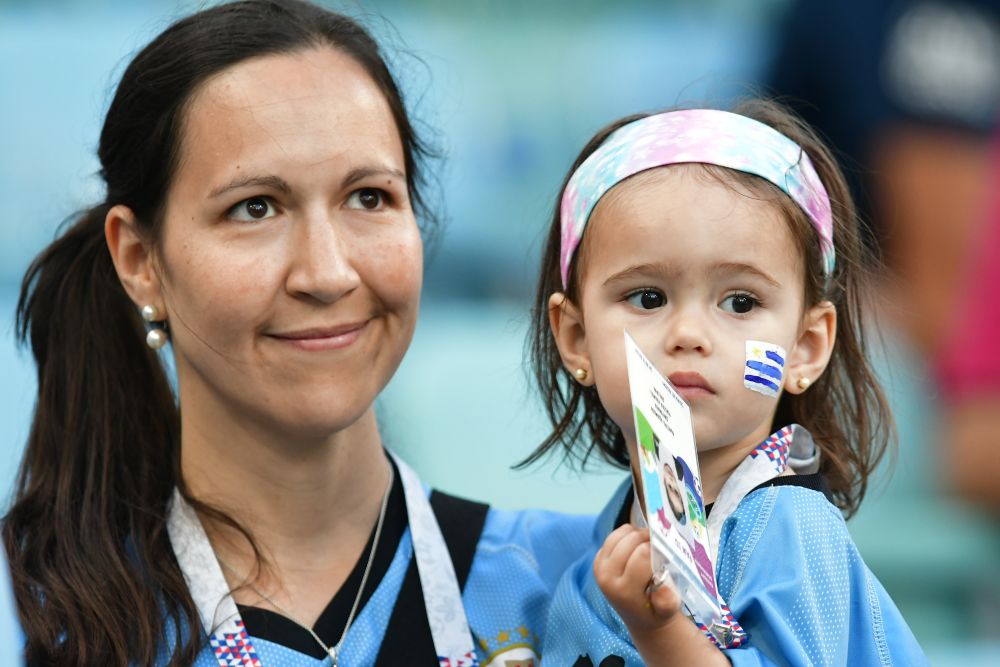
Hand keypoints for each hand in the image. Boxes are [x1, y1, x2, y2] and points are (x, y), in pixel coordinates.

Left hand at [593, 524, 728, 666]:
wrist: (640, 618)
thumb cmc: (658, 612)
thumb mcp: (668, 611)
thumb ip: (668, 602)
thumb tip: (664, 588)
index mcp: (624, 591)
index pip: (643, 554)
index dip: (658, 550)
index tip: (666, 557)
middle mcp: (607, 578)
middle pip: (632, 540)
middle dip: (649, 539)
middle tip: (660, 549)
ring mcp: (600, 567)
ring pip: (623, 533)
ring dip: (639, 535)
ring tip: (650, 547)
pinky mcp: (598, 560)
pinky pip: (615, 535)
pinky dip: (629, 535)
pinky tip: (638, 546)